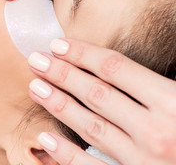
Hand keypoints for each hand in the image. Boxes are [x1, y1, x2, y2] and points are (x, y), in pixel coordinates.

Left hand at [27, 38, 175, 164]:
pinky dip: (66, 154)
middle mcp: (157, 131)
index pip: (116, 69)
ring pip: (90, 125)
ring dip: (59, 104)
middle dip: (62, 74)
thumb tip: (124, 65)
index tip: (58, 44)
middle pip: (97, 93)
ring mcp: (143, 161)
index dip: (83, 54)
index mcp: (175, 103)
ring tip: (35, 88)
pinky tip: (46, 137)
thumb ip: (169, 79)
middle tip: (35, 60)